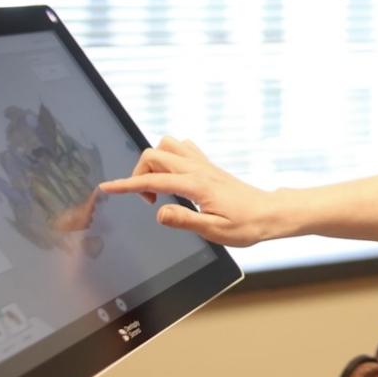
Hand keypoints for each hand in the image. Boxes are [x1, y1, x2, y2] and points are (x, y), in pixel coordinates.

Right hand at [99, 136, 275, 246]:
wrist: (270, 213)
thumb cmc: (246, 225)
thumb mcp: (215, 231)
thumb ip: (185, 221)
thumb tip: (159, 212)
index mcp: (197, 186)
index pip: (153, 180)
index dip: (127, 184)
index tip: (107, 188)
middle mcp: (199, 170)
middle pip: (155, 155)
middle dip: (140, 173)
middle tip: (150, 201)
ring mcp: (204, 165)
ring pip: (168, 145)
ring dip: (154, 162)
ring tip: (160, 187)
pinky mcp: (209, 166)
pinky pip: (183, 148)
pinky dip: (170, 157)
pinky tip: (174, 177)